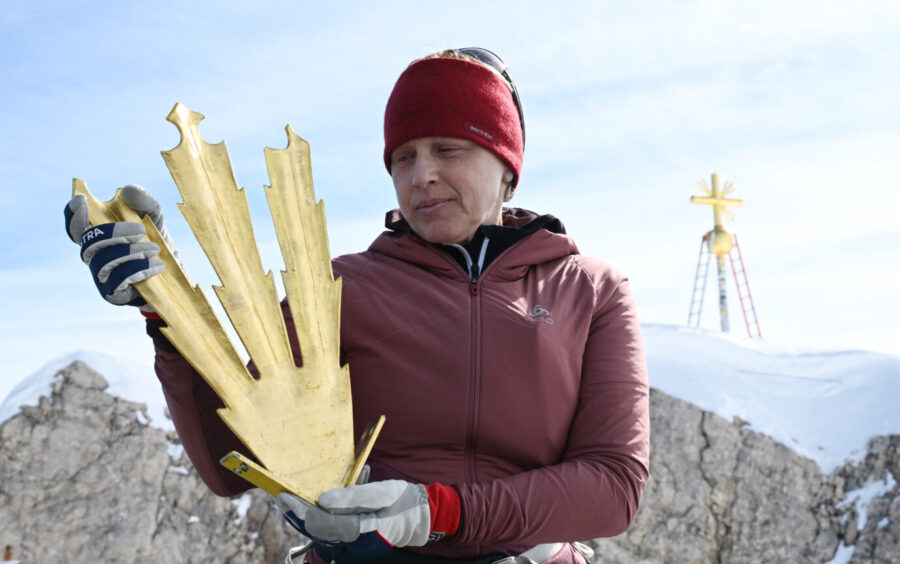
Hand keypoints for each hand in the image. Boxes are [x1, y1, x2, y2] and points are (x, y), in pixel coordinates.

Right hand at [64, 185, 178, 309]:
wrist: (174, 276)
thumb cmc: (157, 242)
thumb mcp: (155, 218)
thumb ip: (145, 203)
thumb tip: (127, 190)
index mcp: (98, 236)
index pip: (75, 226)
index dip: (73, 214)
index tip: (81, 200)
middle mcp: (94, 256)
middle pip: (88, 242)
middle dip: (113, 233)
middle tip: (141, 230)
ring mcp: (101, 276)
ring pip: (103, 261)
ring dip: (131, 252)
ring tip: (155, 248)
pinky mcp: (113, 294)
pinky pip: (117, 281)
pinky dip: (137, 270)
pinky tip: (156, 265)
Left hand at [276, 480, 460, 552]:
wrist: (421, 515)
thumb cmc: (403, 500)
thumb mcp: (380, 492)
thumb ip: (351, 497)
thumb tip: (322, 500)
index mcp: (361, 530)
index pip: (322, 523)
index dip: (301, 511)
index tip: (284, 497)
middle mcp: (355, 542)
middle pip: (318, 531)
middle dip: (298, 515)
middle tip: (280, 498)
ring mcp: (356, 544)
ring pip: (323, 532)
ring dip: (306, 517)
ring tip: (291, 502)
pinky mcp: (356, 538)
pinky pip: (333, 530)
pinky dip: (319, 519)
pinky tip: (312, 507)